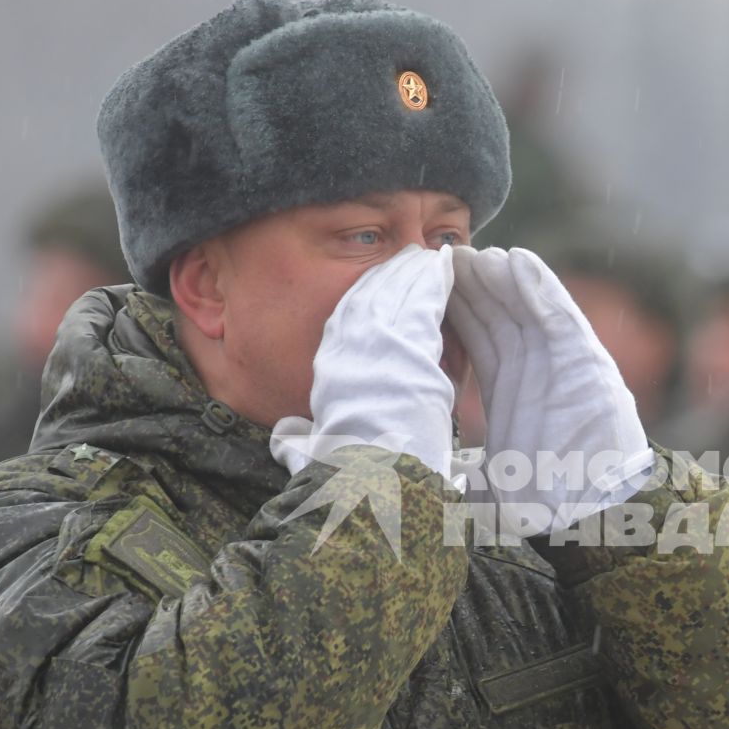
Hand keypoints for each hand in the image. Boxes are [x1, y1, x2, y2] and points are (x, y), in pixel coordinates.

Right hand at [269, 244, 457, 482]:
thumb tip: (284, 438)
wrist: (373, 473)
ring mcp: (378, 340)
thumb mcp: (316, 452)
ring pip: (398, 290)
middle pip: (370, 295)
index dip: (363, 294)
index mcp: (327, 368)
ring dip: (414, 271)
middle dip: (389, 273)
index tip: (376, 279)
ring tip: (428, 256)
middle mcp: (347, 347)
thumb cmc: (352, 470)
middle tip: (408, 256)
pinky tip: (444, 265)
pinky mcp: (409, 341)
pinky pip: (424, 299)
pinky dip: (434, 279)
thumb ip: (298, 440)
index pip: (344, 317)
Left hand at [447, 246, 653, 530]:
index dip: (452, 310)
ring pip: (525, 308)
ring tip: (473, 249)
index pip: (477, 339)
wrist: (593, 516)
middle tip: (440, 254)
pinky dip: (541, 288)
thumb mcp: (485, 479)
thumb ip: (457, 468)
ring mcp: (562, 364)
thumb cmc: (542, 505)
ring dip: (500, 277)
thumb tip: (415, 476)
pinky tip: (518, 260)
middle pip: (498, 315)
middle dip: (471, 284)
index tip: (422, 285)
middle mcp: (535, 371)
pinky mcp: (586, 363)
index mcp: (510, 391)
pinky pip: (559, 317)